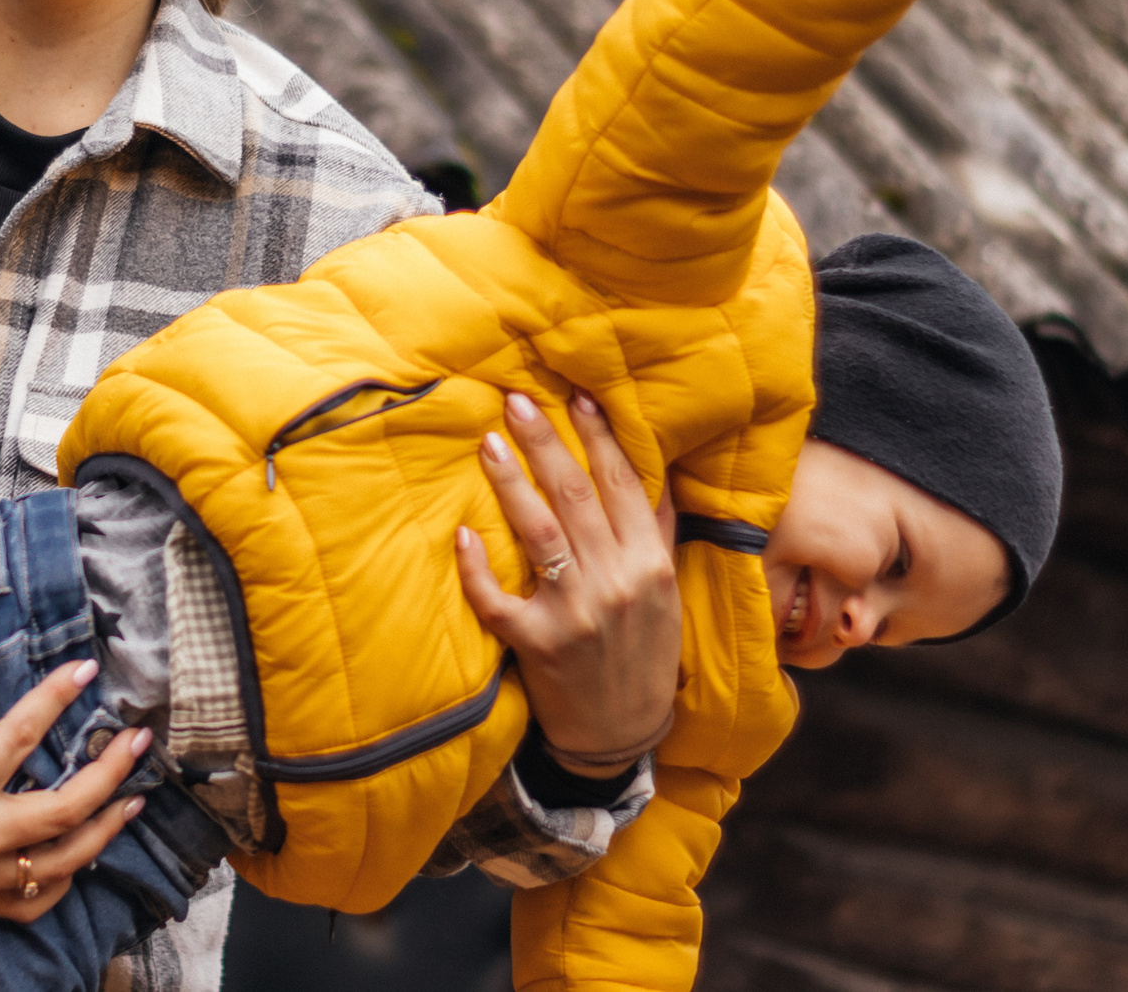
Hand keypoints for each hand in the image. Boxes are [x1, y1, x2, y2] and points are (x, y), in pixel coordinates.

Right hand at [0, 663, 148, 920]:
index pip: (21, 737)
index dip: (56, 697)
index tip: (86, 670)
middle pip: (63, 810)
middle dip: (109, 773)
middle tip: (138, 740)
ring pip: (59, 864)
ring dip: (105, 831)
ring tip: (135, 798)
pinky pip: (29, 903)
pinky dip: (64, 881)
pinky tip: (83, 852)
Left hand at [455, 391, 681, 778]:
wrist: (621, 733)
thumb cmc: (643, 651)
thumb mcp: (665, 591)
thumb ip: (657, 530)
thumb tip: (653, 467)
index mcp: (650, 564)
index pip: (621, 485)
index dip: (597, 436)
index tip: (575, 395)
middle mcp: (615, 583)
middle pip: (575, 496)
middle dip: (544, 442)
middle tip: (515, 399)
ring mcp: (574, 614)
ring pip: (537, 532)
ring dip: (510, 482)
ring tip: (488, 440)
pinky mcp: (536, 644)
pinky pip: (498, 599)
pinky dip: (477, 568)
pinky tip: (462, 533)